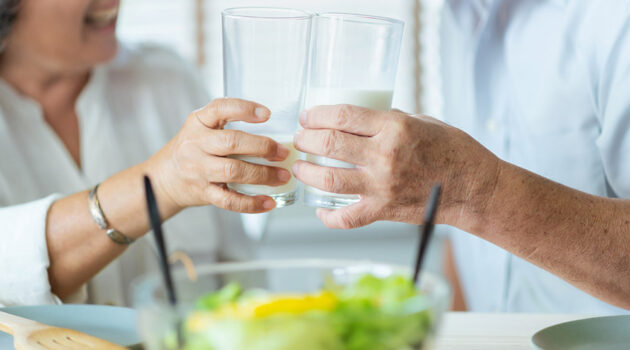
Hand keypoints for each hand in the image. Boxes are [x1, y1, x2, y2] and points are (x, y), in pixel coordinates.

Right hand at [146, 98, 290, 213]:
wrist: (163, 178)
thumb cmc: (193, 150)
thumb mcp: (202, 128)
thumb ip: (228, 125)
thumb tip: (274, 130)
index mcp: (198, 122)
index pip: (219, 108)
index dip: (244, 109)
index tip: (267, 114)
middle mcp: (195, 144)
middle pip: (231, 142)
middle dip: (262, 147)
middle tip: (283, 152)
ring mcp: (198, 170)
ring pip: (233, 171)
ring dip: (263, 174)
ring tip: (282, 175)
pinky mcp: (203, 193)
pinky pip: (229, 200)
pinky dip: (251, 203)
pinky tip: (268, 201)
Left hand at [292, 105, 500, 228]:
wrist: (474, 188)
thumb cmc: (453, 151)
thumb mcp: (422, 121)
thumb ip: (389, 120)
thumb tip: (360, 121)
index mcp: (395, 128)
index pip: (343, 116)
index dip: (318, 114)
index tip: (308, 116)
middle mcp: (385, 156)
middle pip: (329, 144)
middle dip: (307, 139)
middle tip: (300, 138)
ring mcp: (382, 186)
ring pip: (329, 179)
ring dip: (308, 172)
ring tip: (301, 167)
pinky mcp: (384, 210)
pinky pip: (347, 218)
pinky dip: (328, 217)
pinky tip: (319, 210)